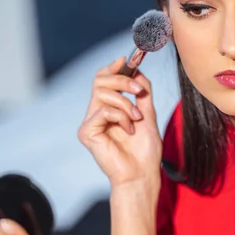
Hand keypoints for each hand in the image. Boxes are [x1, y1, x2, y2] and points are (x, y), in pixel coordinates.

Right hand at [78, 57, 161, 188]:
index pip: (103, 80)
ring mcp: (90, 123)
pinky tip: (129, 130)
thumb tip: (137, 69)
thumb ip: (142, 93)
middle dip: (122, 80)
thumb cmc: (145, 151)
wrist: (142, 174)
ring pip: (102, 93)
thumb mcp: (148, 114)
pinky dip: (121, 117)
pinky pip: (103, 111)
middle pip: (99, 80)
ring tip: (136, 118)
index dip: (113, 68)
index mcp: (108, 109)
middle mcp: (96, 114)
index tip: (127, 59)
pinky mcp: (86, 133)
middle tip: (138, 90)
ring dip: (125, 103)